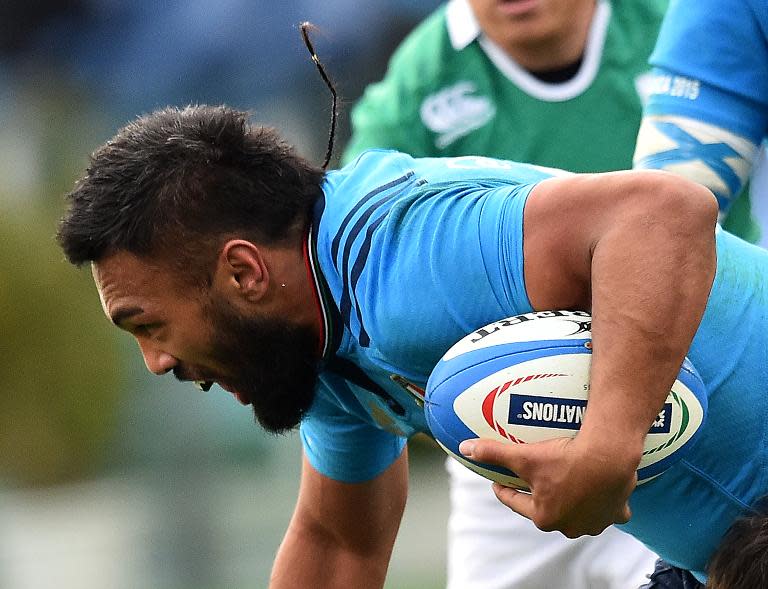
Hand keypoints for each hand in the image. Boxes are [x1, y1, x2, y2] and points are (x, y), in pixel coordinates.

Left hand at [459, 435, 638, 537]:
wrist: (609, 456)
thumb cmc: (565, 459)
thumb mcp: (525, 455)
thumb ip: (494, 453)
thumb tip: (466, 448)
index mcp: (544, 518)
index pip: (515, 502)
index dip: (504, 489)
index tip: (499, 479)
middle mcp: (570, 527)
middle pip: (547, 509)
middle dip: (539, 496)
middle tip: (534, 476)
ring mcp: (595, 522)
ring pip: (577, 512)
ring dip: (570, 501)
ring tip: (564, 481)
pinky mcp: (617, 513)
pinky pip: (607, 509)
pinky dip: (601, 501)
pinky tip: (598, 489)